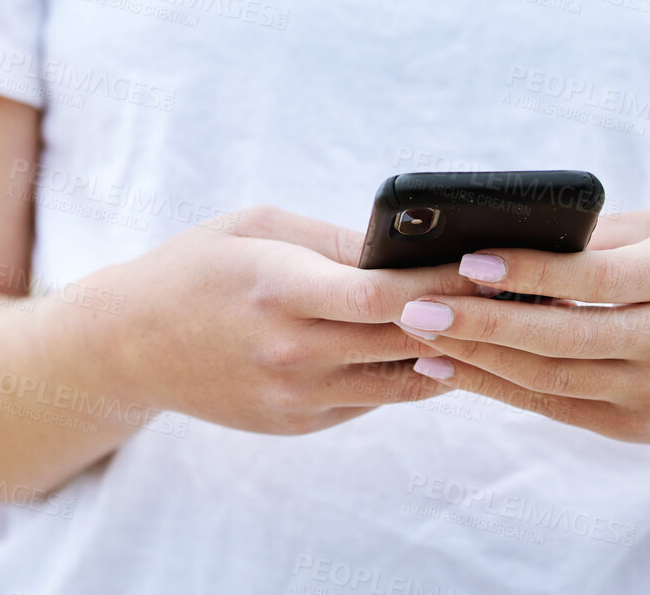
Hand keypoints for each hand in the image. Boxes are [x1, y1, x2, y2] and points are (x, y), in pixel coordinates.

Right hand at [108, 206, 477, 434]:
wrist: (129, 344)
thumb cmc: (197, 267)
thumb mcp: (256, 227)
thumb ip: (335, 242)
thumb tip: (411, 251)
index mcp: (276, 289)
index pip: (380, 296)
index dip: (443, 284)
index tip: (490, 263)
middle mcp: (289, 351)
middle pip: (406, 340)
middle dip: (467, 314)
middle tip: (519, 291)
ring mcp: (296, 396)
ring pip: (404, 379)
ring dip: (452, 351)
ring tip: (494, 321)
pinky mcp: (299, 423)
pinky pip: (375, 398)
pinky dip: (408, 372)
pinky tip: (435, 345)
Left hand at [396, 208, 649, 451]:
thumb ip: (604, 235)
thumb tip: (514, 230)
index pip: (594, 277)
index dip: (530, 272)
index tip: (468, 260)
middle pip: (562, 335)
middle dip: (483, 322)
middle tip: (417, 306)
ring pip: (551, 377)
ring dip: (477, 358)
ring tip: (419, 332)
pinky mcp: (636, 428)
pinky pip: (554, 406)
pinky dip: (497, 388)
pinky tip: (449, 367)